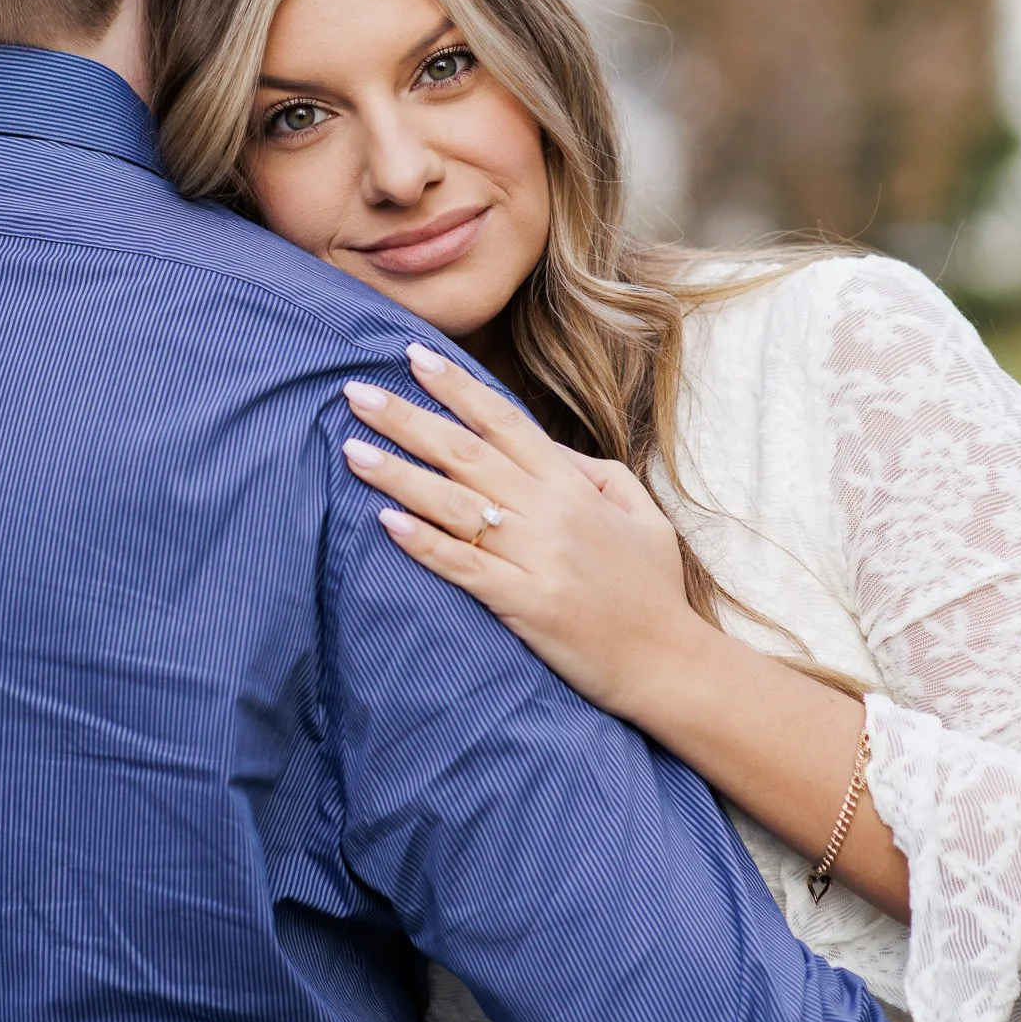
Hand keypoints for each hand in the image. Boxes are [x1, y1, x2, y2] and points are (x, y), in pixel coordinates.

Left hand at [341, 342, 693, 726]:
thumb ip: (591, 471)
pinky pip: (463, 567)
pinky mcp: (524, 605)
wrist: (668, 664)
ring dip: (398, 474)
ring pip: (454, 505)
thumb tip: (542, 444)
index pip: (504, 422)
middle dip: (407, 418)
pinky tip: (384, 522)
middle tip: (355, 392)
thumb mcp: (639, 512)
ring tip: (351, 450)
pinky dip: (423, 543)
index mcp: (573, 487)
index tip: (412, 357)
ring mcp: (536, 559)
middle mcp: (550, 514)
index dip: (456, 387)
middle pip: (466, 453)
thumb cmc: (651, 589)